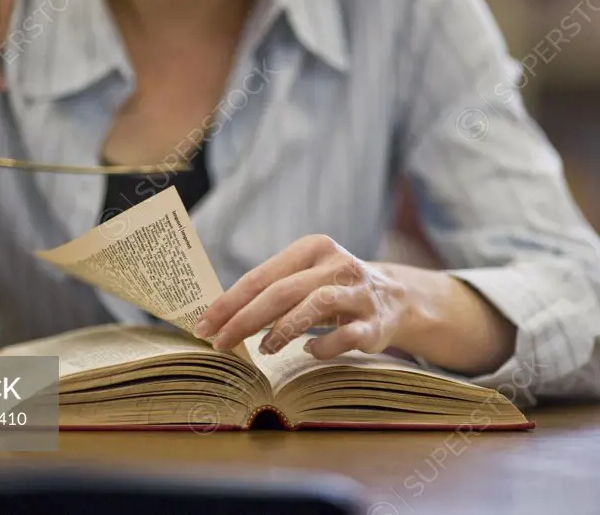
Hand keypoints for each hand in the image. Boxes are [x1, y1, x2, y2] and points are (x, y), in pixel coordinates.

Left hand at [195, 235, 415, 358]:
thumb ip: (271, 289)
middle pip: (282, 291)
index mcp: (313, 248)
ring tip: (263, 348)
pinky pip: (345, 337)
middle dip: (244, 319)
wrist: (395, 297)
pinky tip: (309, 350)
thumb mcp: (305, 276)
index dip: (229, 302)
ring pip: (315, 306)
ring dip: (281, 330)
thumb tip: (219, 316)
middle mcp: (337, 265)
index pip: (261, 275)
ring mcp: (358, 293)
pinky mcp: (374, 323)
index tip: (204, 325)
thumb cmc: (332, 288)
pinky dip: (322, 347)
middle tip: (220, 343)